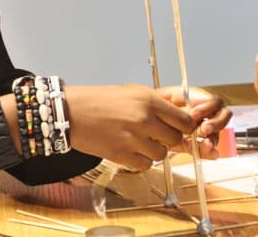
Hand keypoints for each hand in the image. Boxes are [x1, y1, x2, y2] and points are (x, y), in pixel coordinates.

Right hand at [64, 84, 195, 169]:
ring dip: (155, 151)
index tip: (180, 128)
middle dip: (169, 139)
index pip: (184, 120)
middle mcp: (145, 119)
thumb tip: (181, 110)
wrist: (72, 112)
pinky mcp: (121, 155)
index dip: (185, 127)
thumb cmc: (102, 100)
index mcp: (150, 100)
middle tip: (158, 135)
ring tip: (141, 142)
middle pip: (176, 139)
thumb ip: (158, 102)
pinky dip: (141, 161)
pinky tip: (131, 150)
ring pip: (162, 154)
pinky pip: (145, 165)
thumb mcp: (133, 92)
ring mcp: (133, 138)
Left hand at [157, 85, 231, 158]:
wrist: (144, 122)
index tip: (194, 114)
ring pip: (216, 134)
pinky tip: (210, 153)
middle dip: (216, 123)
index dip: (208, 107)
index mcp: (198, 100)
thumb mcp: (163, 98)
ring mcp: (201, 130)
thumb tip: (189, 112)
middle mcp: (203, 115)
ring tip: (205, 145)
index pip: (214, 101)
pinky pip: (207, 149)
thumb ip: (178, 102)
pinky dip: (210, 152)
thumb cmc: (153, 106)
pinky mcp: (195, 145)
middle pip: (222, 117)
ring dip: (213, 139)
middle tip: (204, 130)